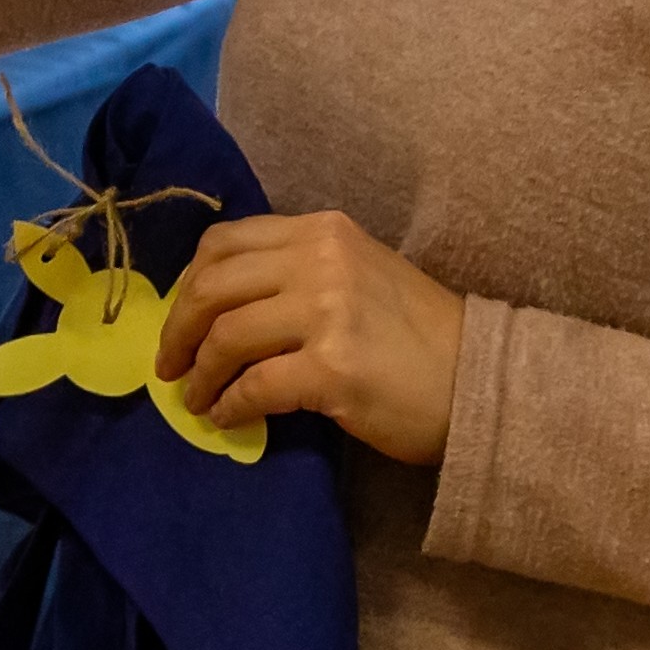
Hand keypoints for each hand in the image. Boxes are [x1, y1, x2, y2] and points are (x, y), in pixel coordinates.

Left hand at [152, 211, 467, 465]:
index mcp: (322, 231)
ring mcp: (326, 312)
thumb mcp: (357, 274)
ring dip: (200, 375)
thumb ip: (296, 274)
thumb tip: (220, 307)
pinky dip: (229, 406)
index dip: (189, 283)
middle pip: (212, 287)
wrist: (480, 380)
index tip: (181, 319)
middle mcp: (320, 260)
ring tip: (196, 398)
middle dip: (178, 330)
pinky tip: (227, 418)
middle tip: (170, 366)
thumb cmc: (419, 334)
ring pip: (225, 338)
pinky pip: (253, 387)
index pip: (225, 243)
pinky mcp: (331, 369)